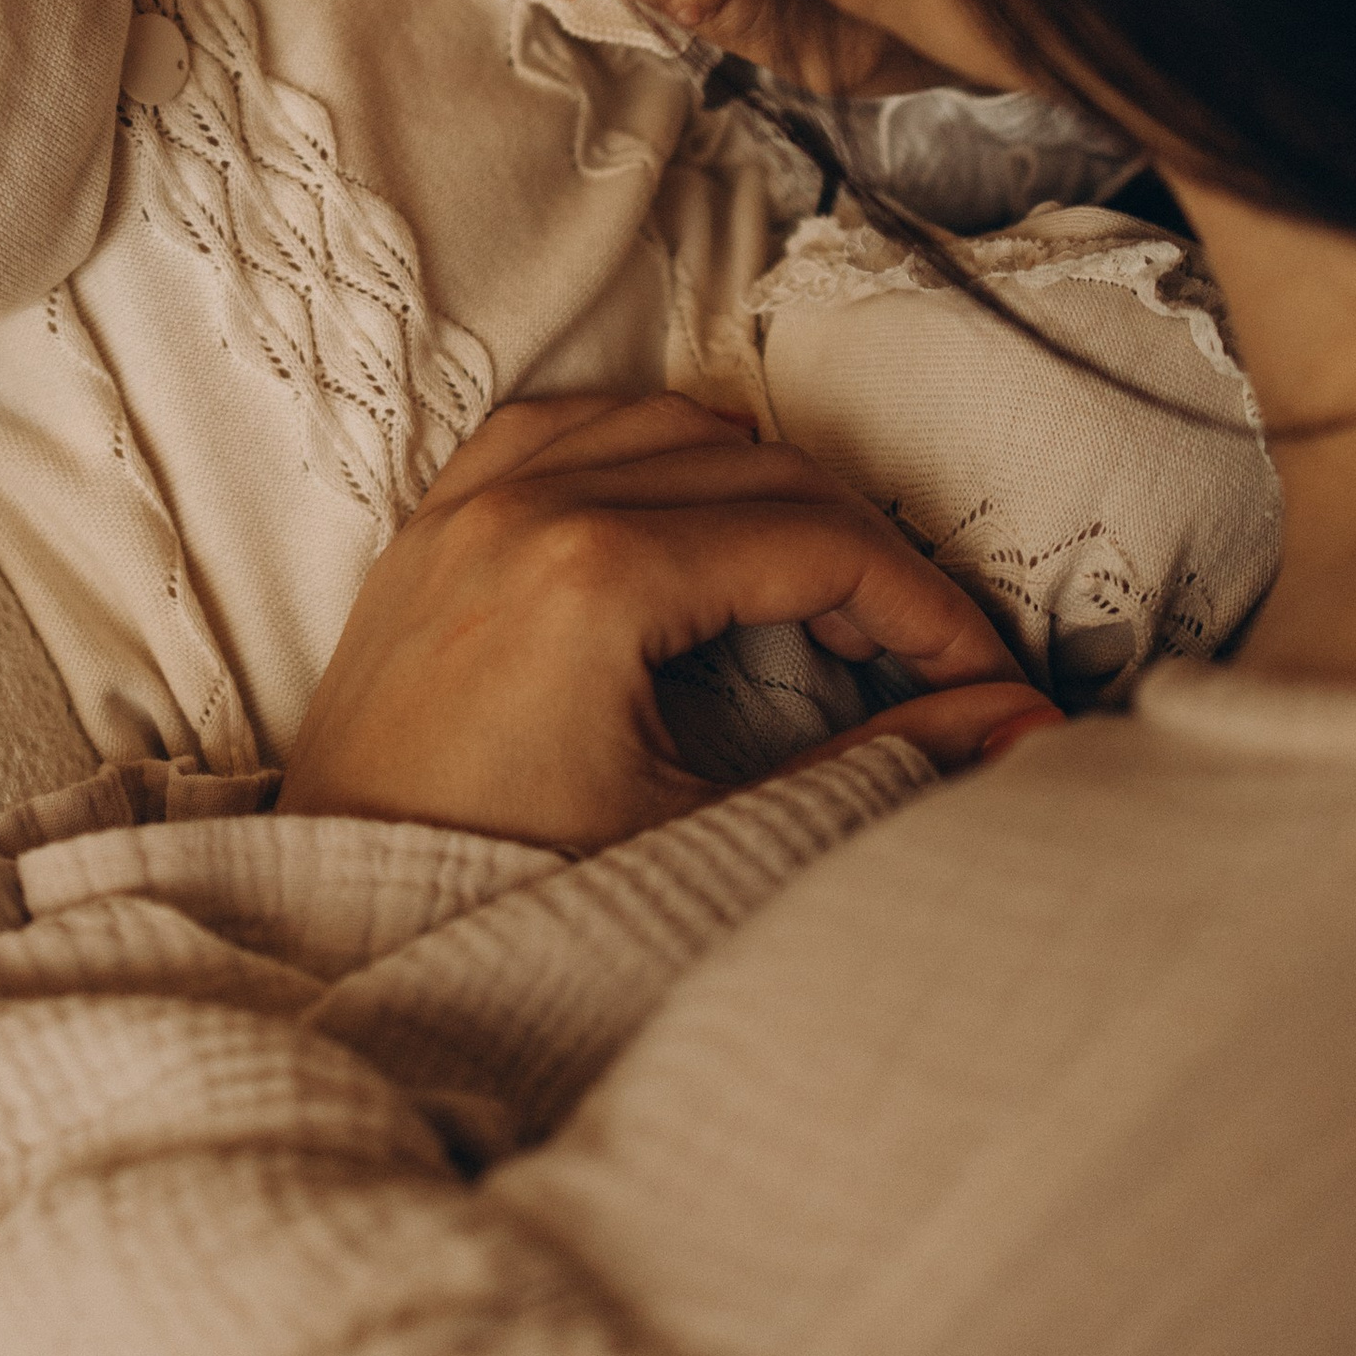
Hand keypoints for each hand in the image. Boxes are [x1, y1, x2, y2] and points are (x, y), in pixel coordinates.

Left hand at [278, 394, 1044, 851]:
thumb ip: (875, 764)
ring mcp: (464, 505)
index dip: (925, 608)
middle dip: (863, 554)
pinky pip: (560, 426)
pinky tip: (687, 530)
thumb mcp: (704, 836)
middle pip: (760, 470)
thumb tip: (1022, 727)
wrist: (332, 932)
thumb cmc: (496, 902)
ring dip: (760, 490)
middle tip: (918, 652)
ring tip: (811, 603)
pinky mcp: (429, 527)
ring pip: (667, 423)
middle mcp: (522, 508)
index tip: (984, 676)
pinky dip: (646, 454)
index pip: (817, 545)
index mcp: (592, 576)